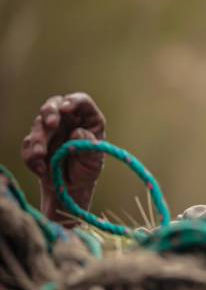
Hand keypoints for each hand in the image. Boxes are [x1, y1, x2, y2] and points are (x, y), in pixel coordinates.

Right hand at [21, 92, 105, 223]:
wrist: (70, 188)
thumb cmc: (87, 169)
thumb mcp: (94, 160)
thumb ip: (88, 146)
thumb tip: (77, 132)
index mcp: (87, 119)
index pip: (81, 101)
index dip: (74, 102)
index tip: (66, 109)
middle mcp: (67, 120)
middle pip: (54, 105)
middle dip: (50, 112)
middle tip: (51, 124)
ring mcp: (50, 130)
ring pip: (38, 124)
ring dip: (39, 138)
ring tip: (42, 155)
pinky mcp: (35, 143)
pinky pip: (28, 144)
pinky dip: (31, 156)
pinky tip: (41, 169)